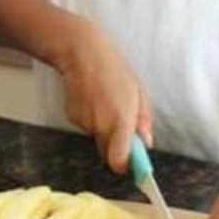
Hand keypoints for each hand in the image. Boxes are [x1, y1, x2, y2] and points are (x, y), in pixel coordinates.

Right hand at [53, 19, 153, 172]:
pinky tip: (92, 99)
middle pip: (109, 153)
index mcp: (120, 121)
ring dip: (104, 128)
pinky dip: (91, 119)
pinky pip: (87, 127)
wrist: (82, 53)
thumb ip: (143, 121)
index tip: (133, 160)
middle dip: (117, 146)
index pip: (119, 161)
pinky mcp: (72, 118)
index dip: (126, 165)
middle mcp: (100, 126)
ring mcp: (84, 123)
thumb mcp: (139, 93)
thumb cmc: (114, 70)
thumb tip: (146, 143)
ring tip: (105, 102)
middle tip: (122, 125)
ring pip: (98, 137)